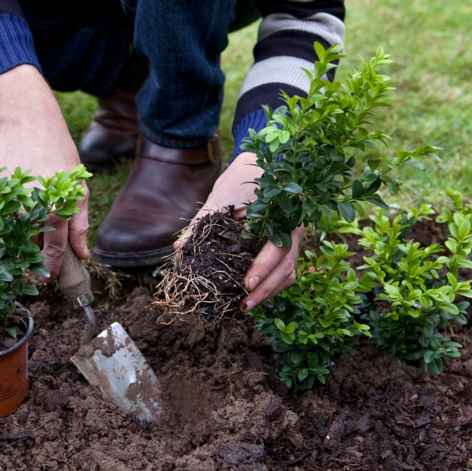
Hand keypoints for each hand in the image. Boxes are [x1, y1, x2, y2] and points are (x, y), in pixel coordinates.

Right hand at [0, 65, 89, 280]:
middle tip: (39, 250)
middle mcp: (28, 211)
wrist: (30, 124)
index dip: (52, 269)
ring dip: (20, 232)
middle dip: (34, 253)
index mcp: (54, 212)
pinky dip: (5, 214)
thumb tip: (83, 255)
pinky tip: (14, 200)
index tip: (50, 278)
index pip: (53, 254)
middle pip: (30, 246)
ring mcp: (6, 202)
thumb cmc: (60, 155)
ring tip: (29, 215)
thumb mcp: (79, 188)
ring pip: (12, 232)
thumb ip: (81, 224)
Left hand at [173, 151, 302, 310]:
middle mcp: (291, 228)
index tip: (246, 284)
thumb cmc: (239, 179)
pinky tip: (253, 296)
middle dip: (265, 289)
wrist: (258, 164)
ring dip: (269, 292)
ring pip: (287, 271)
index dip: (263, 268)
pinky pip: (285, 270)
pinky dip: (271, 285)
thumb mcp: (220, 198)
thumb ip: (201, 223)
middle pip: (285, 266)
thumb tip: (179, 246)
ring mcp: (292, 238)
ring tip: (245, 306)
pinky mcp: (286, 245)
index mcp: (280, 215)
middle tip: (243, 304)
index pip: (277, 247)